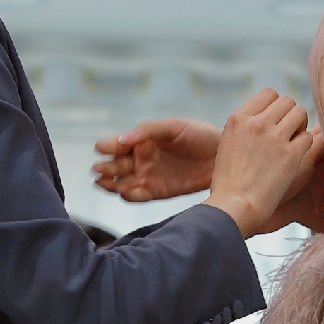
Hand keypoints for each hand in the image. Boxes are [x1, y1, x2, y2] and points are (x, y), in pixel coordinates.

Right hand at [92, 118, 221, 201]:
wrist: (222, 156)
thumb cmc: (199, 135)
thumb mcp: (173, 127)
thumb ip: (147, 131)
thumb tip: (122, 139)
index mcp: (140, 140)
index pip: (114, 144)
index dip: (106, 147)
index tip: (104, 149)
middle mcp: (139, 159)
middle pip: (113, 166)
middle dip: (105, 168)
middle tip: (102, 170)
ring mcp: (147, 176)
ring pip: (120, 183)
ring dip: (110, 184)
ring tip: (107, 183)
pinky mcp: (157, 192)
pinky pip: (136, 196)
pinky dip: (128, 196)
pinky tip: (125, 192)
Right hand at [207, 86, 321, 239]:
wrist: (234, 206)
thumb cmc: (230, 182)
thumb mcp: (229, 144)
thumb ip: (246, 127)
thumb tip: (267, 117)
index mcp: (238, 118)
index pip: (269, 94)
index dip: (277, 107)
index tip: (276, 122)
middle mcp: (256, 123)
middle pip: (288, 101)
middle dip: (291, 115)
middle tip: (288, 134)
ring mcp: (274, 138)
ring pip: (301, 114)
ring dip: (301, 127)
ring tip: (293, 144)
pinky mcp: (290, 155)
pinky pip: (309, 137)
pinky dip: (306, 145)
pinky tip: (296, 158)